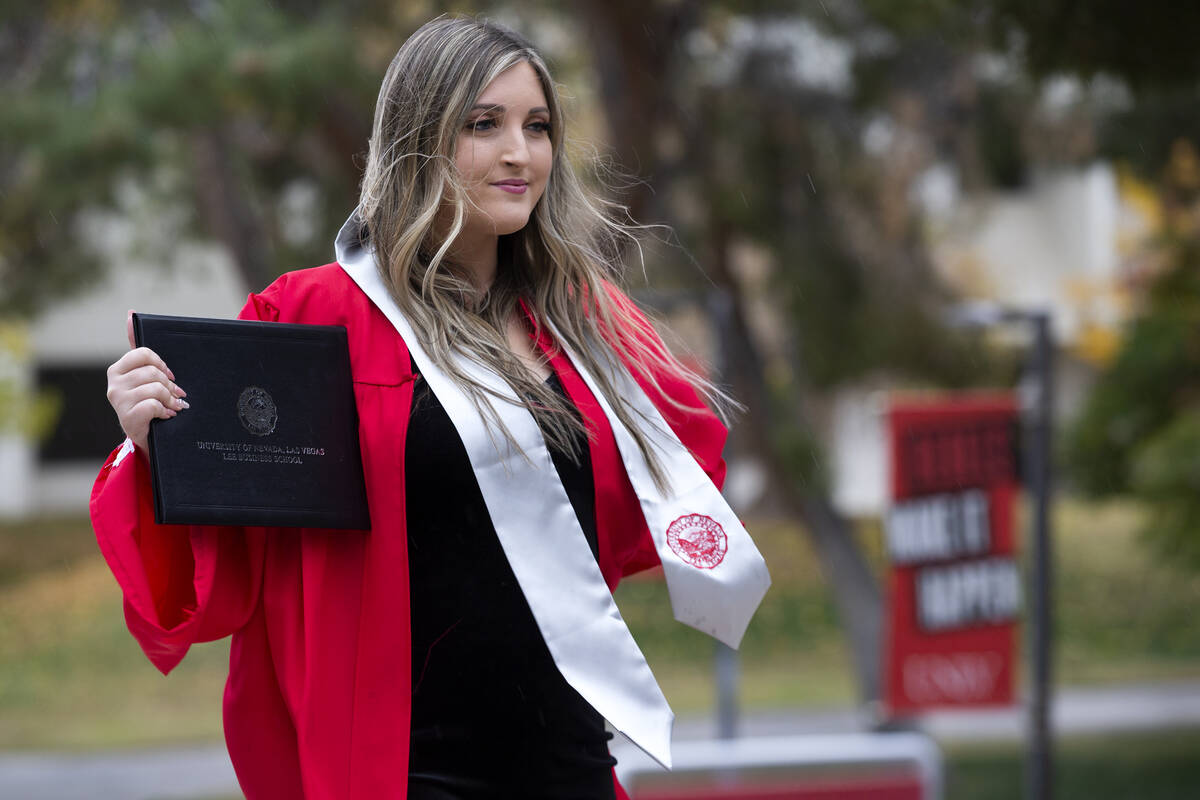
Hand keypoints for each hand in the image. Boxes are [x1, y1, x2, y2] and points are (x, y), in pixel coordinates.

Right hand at [105, 310, 187, 455]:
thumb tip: (131, 313)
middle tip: (176, 395)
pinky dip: (165, 410)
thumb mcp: (145, 375)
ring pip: (155, 388)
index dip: (161, 364)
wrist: (148, 436)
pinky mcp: (127, 417)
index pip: (143, 354)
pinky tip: (166, 415)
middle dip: (170, 384)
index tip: (170, 375)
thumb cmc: (148, 402)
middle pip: (152, 372)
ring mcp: (118, 401)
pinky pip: (153, 404)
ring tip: (172, 406)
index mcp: (117, 370)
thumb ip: (138, 348)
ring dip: (170, 399)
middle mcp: (113, 384)